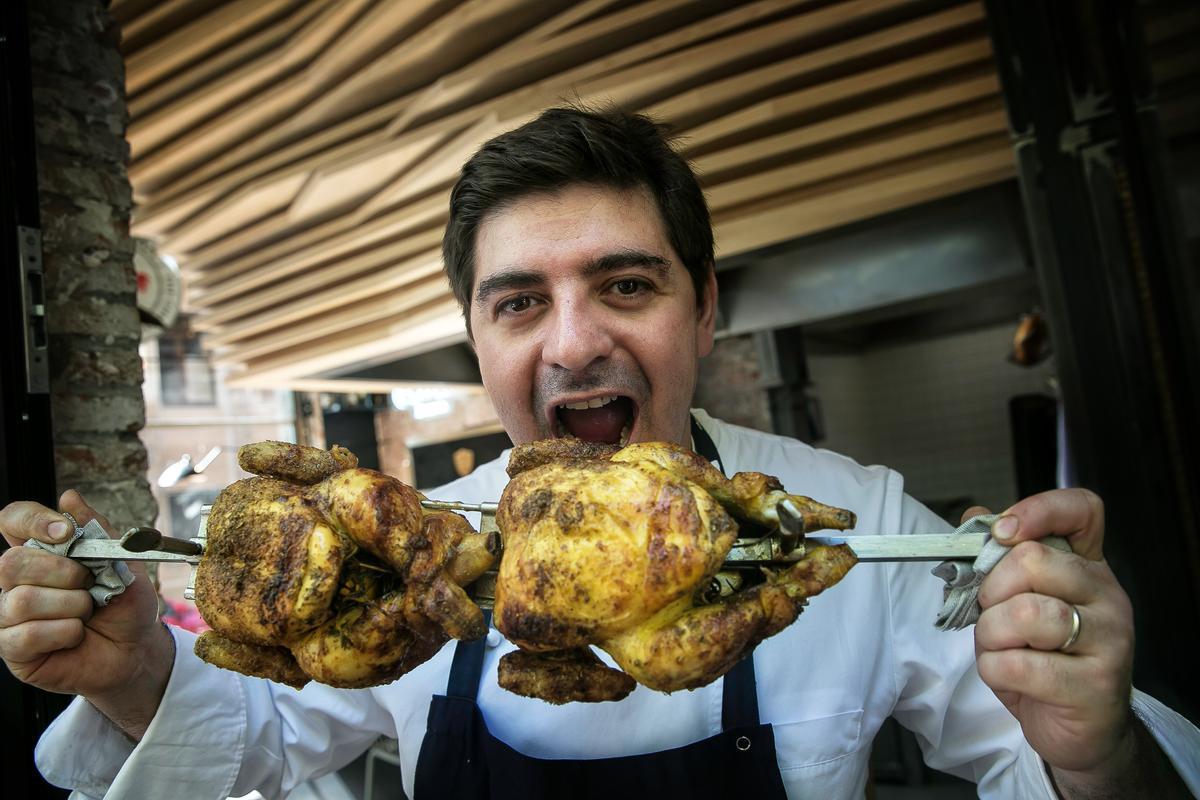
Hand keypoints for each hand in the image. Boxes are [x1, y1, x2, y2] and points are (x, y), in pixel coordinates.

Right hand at [0, 491, 172, 737]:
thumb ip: (97, 529)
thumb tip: (69, 497)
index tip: (66, 532)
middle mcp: (16, 581)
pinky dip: (65, 632)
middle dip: (62, 573)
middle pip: (11, 563)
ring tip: (87, 612)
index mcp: (40, 552)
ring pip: (23, 600)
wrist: (135, 647)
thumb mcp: (123, 561)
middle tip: (89, 584)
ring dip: (71, 606)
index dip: (31, 520)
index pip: (11, 520)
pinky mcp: (13, 649)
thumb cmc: (124, 603)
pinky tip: (76, 635)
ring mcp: (9, 615)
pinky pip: (27, 634)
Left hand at [967, 489, 1138, 782]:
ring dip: (990, 634)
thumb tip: (975, 514)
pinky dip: (994, 670)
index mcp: (1088, 566)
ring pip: (1024, 613)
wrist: (1081, 730)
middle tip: (991, 615)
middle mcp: (1107, 595)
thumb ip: (998, 560)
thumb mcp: (1015, 603)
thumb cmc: (1042, 659)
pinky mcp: (1094, 684)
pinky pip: (1018, 664)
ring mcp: (1108, 639)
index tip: (1001, 532)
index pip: (1082, 510)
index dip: (1038, 509)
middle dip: (990, 590)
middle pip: (1032, 560)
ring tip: (1000, 649)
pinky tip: (1009, 677)